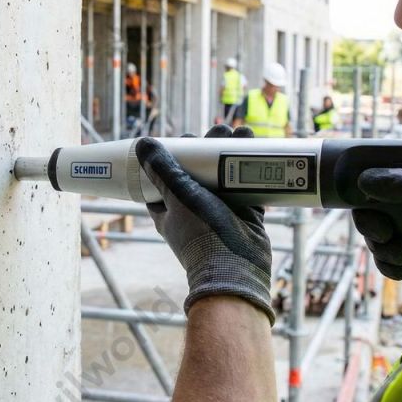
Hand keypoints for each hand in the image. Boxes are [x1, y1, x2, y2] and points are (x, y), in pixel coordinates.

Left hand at [136, 125, 275, 324]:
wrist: (236, 270)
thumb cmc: (202, 237)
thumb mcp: (179, 198)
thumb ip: (163, 171)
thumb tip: (144, 144)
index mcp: (169, 208)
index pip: (167, 174)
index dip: (177, 153)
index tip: (189, 137)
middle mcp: (194, 209)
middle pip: (200, 170)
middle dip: (212, 148)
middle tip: (221, 130)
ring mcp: (220, 212)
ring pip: (225, 176)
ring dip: (234, 154)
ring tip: (243, 133)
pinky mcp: (244, 215)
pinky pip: (248, 188)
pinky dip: (253, 170)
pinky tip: (258, 152)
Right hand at [353, 153, 401, 297]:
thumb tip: (363, 179)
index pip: (380, 166)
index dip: (366, 182)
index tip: (364, 198)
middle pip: (366, 203)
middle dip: (372, 225)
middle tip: (385, 234)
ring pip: (370, 231)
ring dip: (383, 248)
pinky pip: (379, 254)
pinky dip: (388, 264)